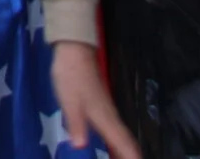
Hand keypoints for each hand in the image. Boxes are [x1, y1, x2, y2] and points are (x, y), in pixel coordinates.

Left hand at [51, 40, 138, 156]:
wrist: (75, 51)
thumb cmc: (71, 76)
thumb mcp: (68, 101)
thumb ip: (75, 124)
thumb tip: (80, 146)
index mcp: (102, 115)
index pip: (120, 139)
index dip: (129, 153)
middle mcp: (109, 114)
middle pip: (124, 139)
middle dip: (131, 153)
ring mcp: (108, 108)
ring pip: (121, 133)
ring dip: (126, 148)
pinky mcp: (103, 104)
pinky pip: (115, 127)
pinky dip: (120, 139)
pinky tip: (118, 145)